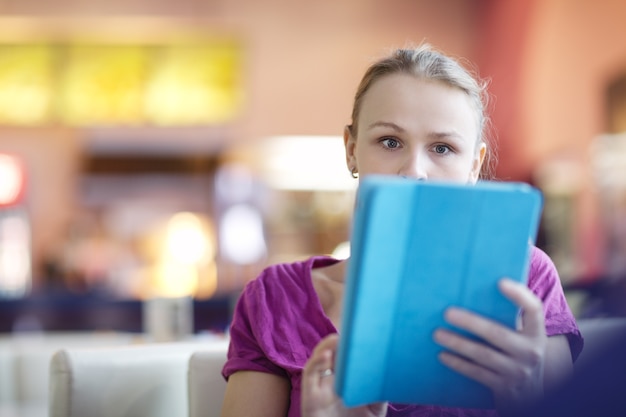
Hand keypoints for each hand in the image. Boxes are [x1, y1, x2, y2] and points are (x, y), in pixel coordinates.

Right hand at [301, 334, 386, 416]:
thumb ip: (379, 392)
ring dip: (326, 346)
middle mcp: (329, 381)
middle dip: (339, 340)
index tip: (362, 328)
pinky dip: (317, 363)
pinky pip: (309, 375)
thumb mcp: (374, 409)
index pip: (344, 355)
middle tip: (352, 328)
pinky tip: (327, 357)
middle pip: (330, 352)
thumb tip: (391, 373)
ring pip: (317, 359)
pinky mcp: (309, 397)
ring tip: (338, 338)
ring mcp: (318, 388)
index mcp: (343, 380)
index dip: (349, 342)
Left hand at [433, 278, 546, 415]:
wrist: (531, 395)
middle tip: (447, 312)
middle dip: (471, 322)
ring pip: (484, 355)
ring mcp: (519, 372)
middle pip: (498, 334)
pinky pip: (478, 374)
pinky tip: (443, 355)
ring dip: (458, 343)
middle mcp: (531, 352)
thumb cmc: (516, 354)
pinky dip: (459, 364)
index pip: (534, 309)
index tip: (499, 281)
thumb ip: (506, 319)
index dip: (519, 295)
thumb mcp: (521, 337)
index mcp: (536, 333)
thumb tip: (471, 292)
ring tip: (437, 334)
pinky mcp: (505, 389)